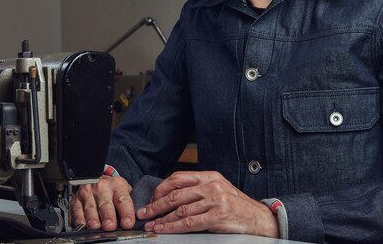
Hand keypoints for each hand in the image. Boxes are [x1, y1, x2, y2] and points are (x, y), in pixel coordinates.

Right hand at [70, 175, 134, 230]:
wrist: (96, 178)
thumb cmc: (112, 189)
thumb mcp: (124, 191)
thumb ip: (128, 204)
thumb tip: (137, 220)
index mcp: (117, 185)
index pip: (123, 200)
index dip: (126, 212)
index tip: (128, 223)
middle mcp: (101, 188)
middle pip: (105, 204)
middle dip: (108, 215)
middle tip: (110, 225)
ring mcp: (88, 192)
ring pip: (90, 207)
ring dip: (93, 217)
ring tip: (96, 226)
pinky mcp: (77, 199)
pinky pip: (77, 209)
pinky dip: (79, 217)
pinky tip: (82, 224)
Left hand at [136, 171, 278, 236]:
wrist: (261, 219)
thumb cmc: (237, 206)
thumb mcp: (219, 190)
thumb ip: (199, 189)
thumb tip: (172, 196)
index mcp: (209, 176)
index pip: (178, 178)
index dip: (161, 189)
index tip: (151, 198)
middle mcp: (211, 185)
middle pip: (176, 194)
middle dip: (156, 205)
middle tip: (144, 213)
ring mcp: (215, 200)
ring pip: (180, 210)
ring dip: (162, 219)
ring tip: (151, 225)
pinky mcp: (218, 216)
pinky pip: (190, 222)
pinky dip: (174, 227)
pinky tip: (165, 229)